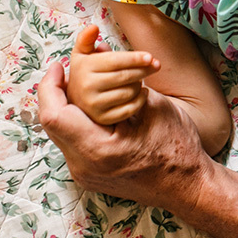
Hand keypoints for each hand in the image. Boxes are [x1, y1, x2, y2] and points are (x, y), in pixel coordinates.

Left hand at [37, 61, 214, 211]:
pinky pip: (72, 144)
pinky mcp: (89, 175)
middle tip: (68, 71)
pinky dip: (77, 122)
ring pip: (60, 133)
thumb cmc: (178, 147)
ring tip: (78, 86)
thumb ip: (123, 80)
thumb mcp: (154, 106)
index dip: (50, 85)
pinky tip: (91, 108)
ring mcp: (85, 174)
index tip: (60, 64)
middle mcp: (84, 166)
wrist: (188, 187)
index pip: (54, 115)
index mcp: (98, 150)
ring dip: (66, 107)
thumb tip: (100, 51)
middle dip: (56, 93)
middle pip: (52, 124)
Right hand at [66, 25, 159, 123]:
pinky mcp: (103, 118)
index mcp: (83, 68)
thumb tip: (93, 27)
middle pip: (125, 77)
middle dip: (144, 70)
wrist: (75, 100)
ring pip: (129, 92)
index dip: (135, 58)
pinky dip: (141, 99)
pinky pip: (130, 109)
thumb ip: (86, 39)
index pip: (115, 61)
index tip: (150, 57)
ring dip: (140, 84)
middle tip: (156, 65)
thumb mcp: (82, 54)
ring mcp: (94, 105)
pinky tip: (142, 92)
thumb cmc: (85, 72)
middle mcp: (86, 87)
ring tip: (141, 78)